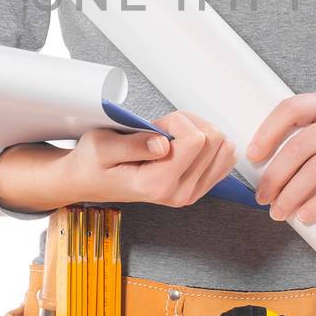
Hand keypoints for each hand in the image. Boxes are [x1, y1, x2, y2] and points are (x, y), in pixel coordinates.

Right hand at [48, 110, 236, 207]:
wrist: (91, 180)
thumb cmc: (94, 162)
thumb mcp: (102, 146)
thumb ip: (134, 145)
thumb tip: (164, 145)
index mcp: (157, 185)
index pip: (195, 141)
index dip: (177, 121)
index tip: (156, 125)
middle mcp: (179, 194)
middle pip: (214, 141)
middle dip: (190, 124)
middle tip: (162, 130)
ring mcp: (191, 193)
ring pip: (224, 149)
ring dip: (200, 132)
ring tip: (172, 136)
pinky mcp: (198, 188)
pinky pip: (224, 160)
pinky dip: (209, 144)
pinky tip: (184, 144)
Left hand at [246, 90, 315, 225]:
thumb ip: (313, 136)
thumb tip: (270, 169)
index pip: (290, 109)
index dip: (267, 132)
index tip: (252, 156)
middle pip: (300, 146)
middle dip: (275, 175)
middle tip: (262, 197)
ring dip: (292, 194)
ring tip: (280, 212)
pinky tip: (306, 215)